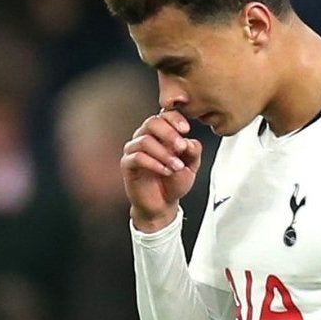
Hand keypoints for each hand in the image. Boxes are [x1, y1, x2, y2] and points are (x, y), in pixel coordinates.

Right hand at [122, 110, 201, 231]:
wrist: (163, 204)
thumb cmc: (174, 182)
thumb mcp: (192, 166)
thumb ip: (193, 151)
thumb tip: (188, 141)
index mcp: (161, 133)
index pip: (165, 115)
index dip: (175, 119)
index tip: (186, 129)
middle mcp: (146, 137)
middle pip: (152, 122)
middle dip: (169, 133)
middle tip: (181, 147)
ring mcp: (134, 150)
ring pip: (145, 140)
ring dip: (164, 153)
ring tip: (176, 166)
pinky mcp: (127, 164)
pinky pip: (137, 157)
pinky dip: (154, 163)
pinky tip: (165, 171)